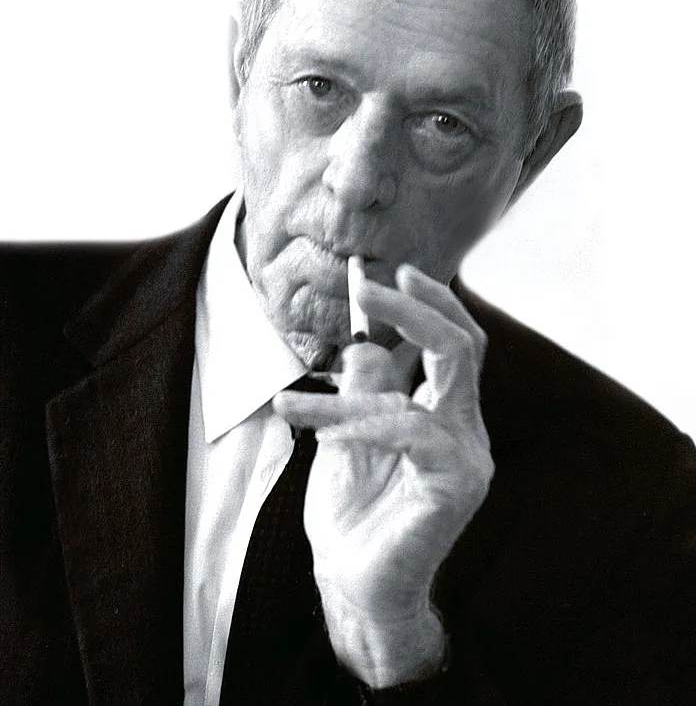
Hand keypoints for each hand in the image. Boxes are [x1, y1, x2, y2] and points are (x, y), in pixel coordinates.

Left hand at [273, 263, 493, 686]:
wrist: (353, 587)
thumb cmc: (353, 514)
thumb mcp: (348, 436)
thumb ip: (366, 389)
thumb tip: (366, 339)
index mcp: (446, 415)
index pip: (454, 344)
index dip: (427, 303)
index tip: (384, 274)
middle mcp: (466, 430)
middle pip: (462, 347)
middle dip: (416, 307)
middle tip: (367, 285)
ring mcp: (468, 457)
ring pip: (423, 388)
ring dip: (353, 388)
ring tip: (296, 405)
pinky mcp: (458, 483)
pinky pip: (409, 431)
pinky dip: (358, 424)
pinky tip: (320, 434)